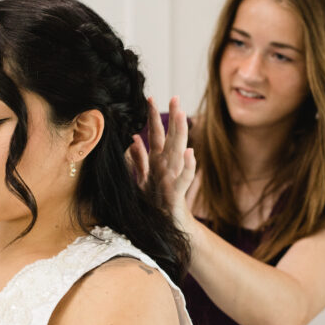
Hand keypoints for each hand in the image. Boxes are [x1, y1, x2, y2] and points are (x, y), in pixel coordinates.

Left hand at [126, 96, 195, 228]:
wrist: (168, 227)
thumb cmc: (155, 204)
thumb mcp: (142, 180)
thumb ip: (138, 160)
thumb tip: (133, 139)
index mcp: (157, 162)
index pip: (156, 134)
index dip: (152, 117)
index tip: (150, 97)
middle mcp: (167, 167)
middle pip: (170, 138)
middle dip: (173, 118)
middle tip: (175, 97)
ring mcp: (173, 178)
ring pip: (179, 152)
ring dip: (181, 134)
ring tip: (183, 116)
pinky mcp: (177, 193)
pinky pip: (184, 179)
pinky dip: (188, 167)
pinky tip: (191, 153)